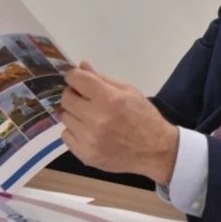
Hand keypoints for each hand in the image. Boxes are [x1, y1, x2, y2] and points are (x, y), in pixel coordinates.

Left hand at [60, 61, 178, 184]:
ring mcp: (89, 139)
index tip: (79, 80)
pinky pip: (66, 136)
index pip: (76, 79)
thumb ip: (103, 79)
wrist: (156, 150)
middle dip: (74, 95)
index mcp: (109, 99)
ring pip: (65, 117)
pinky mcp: (85, 155)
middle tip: (86, 99)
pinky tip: (90, 132)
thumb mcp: (129, 92)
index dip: (75, 76)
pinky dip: (75, 132)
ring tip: (91, 118)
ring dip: (75, 114)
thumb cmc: (144, 116)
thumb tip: (81, 66)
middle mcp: (96, 118)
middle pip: (66, 98)